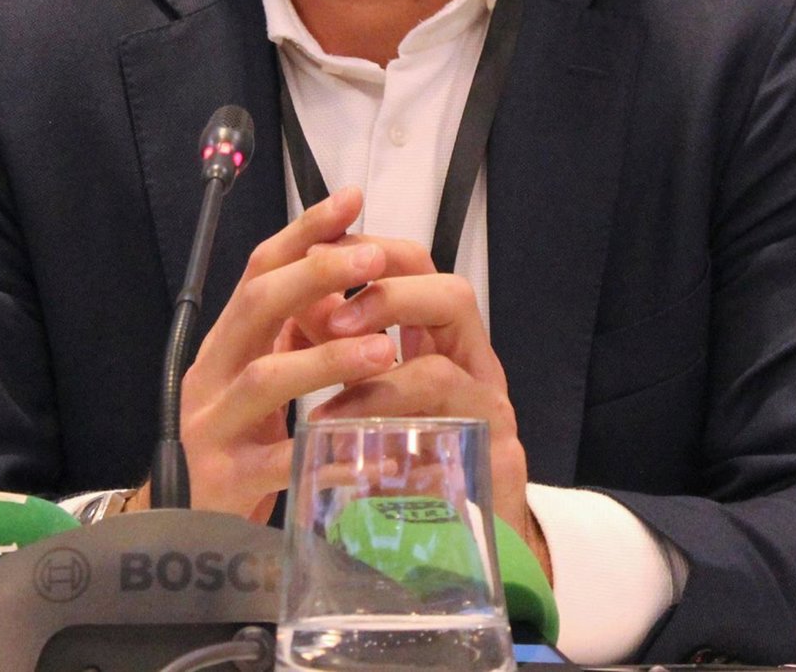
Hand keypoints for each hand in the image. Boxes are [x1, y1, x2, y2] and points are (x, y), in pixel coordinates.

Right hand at [178, 188, 397, 522]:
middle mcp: (213, 372)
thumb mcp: (262, 375)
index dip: (305, 230)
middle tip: (374, 259)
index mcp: (227, 340)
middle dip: (316, 275)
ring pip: (266, 378)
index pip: (260, 268)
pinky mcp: (225, 481)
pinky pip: (282, 464)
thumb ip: (294, 331)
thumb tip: (344, 278)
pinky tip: (376, 451)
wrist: (177, 525)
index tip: (352, 199)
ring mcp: (213, 425)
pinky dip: (328, 454)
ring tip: (384, 351)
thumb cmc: (235, 438)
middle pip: (257, 306)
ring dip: (326, 360)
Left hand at [305, 236, 539, 566]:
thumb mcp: (376, 391)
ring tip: (324, 387)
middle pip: (453, 295)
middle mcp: (476, 365)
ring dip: (374, 379)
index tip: (316, 254)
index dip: (372, 249)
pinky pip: (437, 444)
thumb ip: (347, 348)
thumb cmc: (417, 462)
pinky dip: (382, 429)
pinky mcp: (494, 463)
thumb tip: (301, 302)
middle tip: (329, 316)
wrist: (470, 545)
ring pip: (442, 369)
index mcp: (446, 339)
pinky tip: (338, 432)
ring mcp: (491, 413)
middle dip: (386, 295)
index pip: (420, 267)